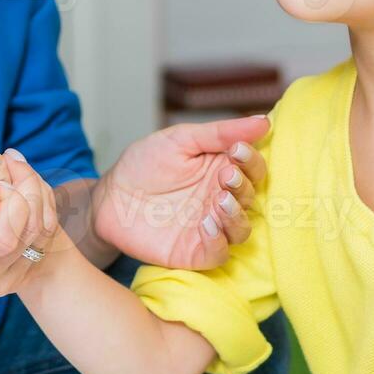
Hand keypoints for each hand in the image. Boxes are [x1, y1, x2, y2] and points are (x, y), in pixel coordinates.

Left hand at [90, 116, 268, 269]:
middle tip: (225, 176)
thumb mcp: (179, 139)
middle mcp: (221, 199)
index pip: (254, 168)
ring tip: (218, 200)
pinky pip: (219, 253)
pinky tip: (206, 224)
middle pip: (252, 197)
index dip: (252, 160)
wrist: (109, 197)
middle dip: (243, 185)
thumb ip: (220, 133)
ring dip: (236, 215)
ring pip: (242, 229)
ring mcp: (210, 227)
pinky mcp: (195, 251)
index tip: (237, 150)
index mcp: (222, 170)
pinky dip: (218, 240)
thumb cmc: (144, 163)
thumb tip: (264, 121)